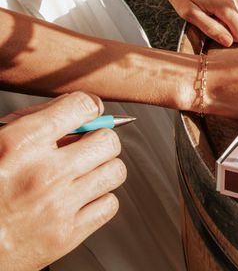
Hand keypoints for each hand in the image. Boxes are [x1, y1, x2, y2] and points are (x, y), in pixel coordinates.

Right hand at [0, 93, 125, 270]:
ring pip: (115, 171)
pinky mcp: (68, 234)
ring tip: (83, 173)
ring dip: (103, 169)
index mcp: (20, 145)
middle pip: (108, 141)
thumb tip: (74, 109)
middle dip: (99, 140)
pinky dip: (99, 200)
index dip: (89, 107)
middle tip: (86, 147)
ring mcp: (58, 205)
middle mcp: (44, 173)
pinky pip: (109, 205)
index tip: (88, 114)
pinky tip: (80, 198)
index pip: (82, 107)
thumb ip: (33, 121)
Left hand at [162, 0, 237, 46]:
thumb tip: (227, 42)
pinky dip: (229, 12)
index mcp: (225, 6)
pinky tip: (215, 9)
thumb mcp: (189, 13)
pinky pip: (236, 7)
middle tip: (219, 37)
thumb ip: (210, 28)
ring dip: (230, 22)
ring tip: (211, 17)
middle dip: (234, 34)